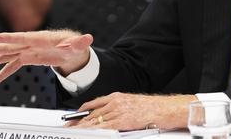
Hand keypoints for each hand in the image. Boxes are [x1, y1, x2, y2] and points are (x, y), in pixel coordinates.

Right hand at [0, 30, 92, 86]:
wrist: (72, 50)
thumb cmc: (74, 45)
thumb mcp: (78, 45)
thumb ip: (80, 42)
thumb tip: (88, 38)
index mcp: (40, 39)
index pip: (22, 37)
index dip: (8, 38)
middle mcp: (30, 44)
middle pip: (9, 45)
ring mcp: (27, 51)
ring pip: (6, 55)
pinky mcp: (27, 59)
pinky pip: (12, 66)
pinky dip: (2, 74)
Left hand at [68, 92, 196, 130]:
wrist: (163, 108)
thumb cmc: (151, 108)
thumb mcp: (130, 103)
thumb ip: (118, 108)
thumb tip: (106, 117)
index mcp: (116, 96)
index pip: (94, 104)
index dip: (81, 111)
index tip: (73, 117)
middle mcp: (115, 102)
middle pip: (92, 113)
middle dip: (78, 121)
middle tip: (67, 127)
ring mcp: (118, 111)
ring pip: (95, 120)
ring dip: (82, 127)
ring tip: (73, 132)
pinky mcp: (123, 120)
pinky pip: (104, 127)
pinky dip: (93, 131)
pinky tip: (87, 133)